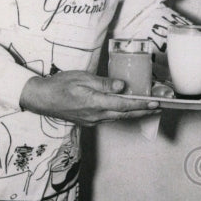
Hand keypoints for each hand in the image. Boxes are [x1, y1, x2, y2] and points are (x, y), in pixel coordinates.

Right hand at [19, 71, 160, 125]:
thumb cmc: (60, 85)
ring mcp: (92, 120)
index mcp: (95, 103)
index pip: (124, 105)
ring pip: (118, 117)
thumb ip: (104, 83)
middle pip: (125, 114)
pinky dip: (121, 114)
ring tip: (147, 108)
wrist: (41, 99)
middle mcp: (96, 115)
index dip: (142, 104)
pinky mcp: (89, 121)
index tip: (155, 103)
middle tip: (159, 107)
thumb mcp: (82, 78)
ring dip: (134, 113)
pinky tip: (126, 109)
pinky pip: (109, 118)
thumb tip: (122, 86)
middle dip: (144, 111)